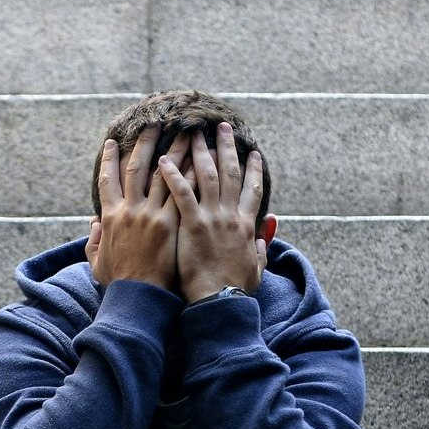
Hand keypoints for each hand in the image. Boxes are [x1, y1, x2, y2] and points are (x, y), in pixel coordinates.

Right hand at [86, 123, 179, 291]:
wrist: (137, 298)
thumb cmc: (118, 283)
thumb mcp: (96, 261)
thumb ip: (93, 241)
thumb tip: (92, 225)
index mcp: (110, 216)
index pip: (107, 179)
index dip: (108, 159)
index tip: (112, 142)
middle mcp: (130, 210)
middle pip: (137, 168)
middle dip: (146, 143)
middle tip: (155, 123)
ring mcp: (151, 215)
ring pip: (164, 175)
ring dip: (175, 152)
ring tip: (186, 134)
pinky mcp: (171, 224)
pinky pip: (183, 194)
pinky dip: (191, 176)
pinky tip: (200, 161)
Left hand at [160, 122, 268, 304]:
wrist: (219, 303)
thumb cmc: (234, 291)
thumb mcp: (256, 269)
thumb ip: (260, 249)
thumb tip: (264, 237)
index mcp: (246, 225)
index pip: (252, 189)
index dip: (253, 168)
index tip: (252, 152)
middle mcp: (231, 215)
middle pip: (230, 172)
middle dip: (226, 146)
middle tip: (221, 126)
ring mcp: (212, 218)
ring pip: (206, 175)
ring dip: (200, 150)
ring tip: (192, 132)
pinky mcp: (192, 225)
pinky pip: (181, 193)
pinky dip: (173, 175)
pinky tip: (164, 160)